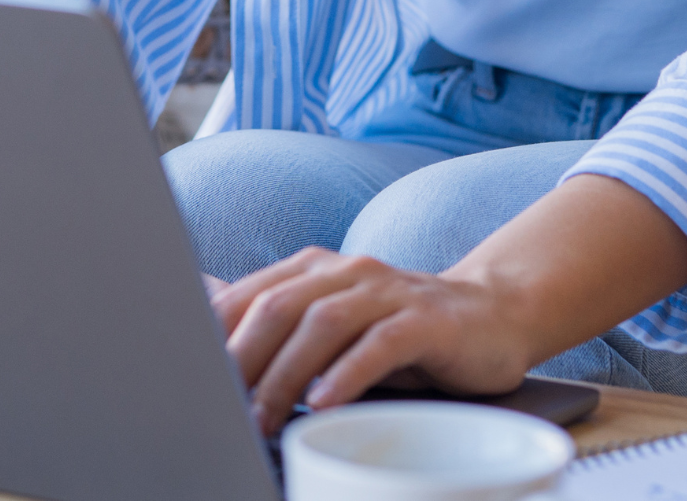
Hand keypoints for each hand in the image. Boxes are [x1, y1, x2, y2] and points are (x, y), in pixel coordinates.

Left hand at [213, 249, 532, 434]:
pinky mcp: (427, 319)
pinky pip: (381, 343)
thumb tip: (201, 301)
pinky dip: (348, 372)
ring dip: (287, 374)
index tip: (194, 382)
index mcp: (314, 269)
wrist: (493, 315)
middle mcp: (347, 271)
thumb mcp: (332, 320)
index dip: (215, 338)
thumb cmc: (399, 328)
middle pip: (279, 307)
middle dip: (243, 361)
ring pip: (323, 322)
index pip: (250, 297)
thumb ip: (274, 317)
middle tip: (222, 409)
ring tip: (265, 417)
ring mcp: (388, 291)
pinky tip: (325, 403)